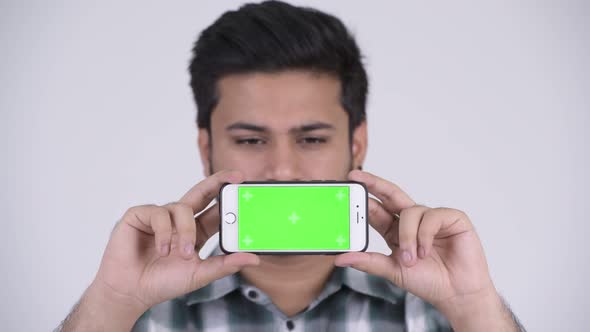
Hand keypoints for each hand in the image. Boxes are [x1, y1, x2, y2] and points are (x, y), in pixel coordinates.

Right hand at [91, 170, 259, 313]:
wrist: (130, 292)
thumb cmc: (162, 282)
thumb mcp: (200, 274)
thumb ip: (225, 265)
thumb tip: (253, 258)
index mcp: (195, 231)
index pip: (216, 210)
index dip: (229, 197)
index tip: (244, 186)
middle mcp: (179, 220)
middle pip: (201, 193)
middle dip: (218, 182)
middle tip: (234, 177)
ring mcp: (160, 216)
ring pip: (181, 208)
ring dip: (185, 231)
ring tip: (182, 253)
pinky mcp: (140, 215)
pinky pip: (158, 213)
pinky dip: (163, 232)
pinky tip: (161, 249)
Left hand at [334, 170, 499, 322]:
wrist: (457, 294)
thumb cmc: (428, 281)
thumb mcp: (392, 270)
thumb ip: (367, 262)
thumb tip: (340, 258)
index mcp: (395, 231)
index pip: (376, 209)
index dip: (363, 197)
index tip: (348, 184)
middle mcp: (412, 221)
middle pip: (391, 195)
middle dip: (375, 184)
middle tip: (358, 177)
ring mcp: (432, 218)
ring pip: (410, 211)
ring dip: (408, 236)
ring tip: (412, 258)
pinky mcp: (452, 218)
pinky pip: (432, 216)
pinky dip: (426, 235)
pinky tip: (427, 251)